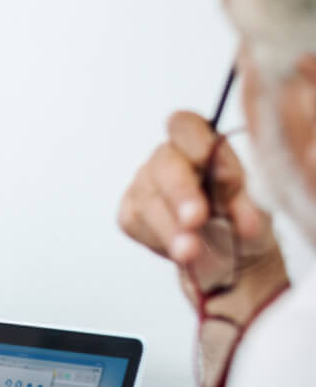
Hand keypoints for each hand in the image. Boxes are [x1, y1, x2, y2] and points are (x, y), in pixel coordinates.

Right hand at [118, 111, 280, 274]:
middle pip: (164, 165)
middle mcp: (168, 158)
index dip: (195, 142)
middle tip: (195, 219)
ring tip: (191, 252)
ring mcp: (144, 184)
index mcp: (200, 142)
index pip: (185, 126)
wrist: (233, 260)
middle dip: (180, 193)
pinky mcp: (130, 214)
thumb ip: (240, 188)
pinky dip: (159, 240)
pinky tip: (181, 252)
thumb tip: (226, 179)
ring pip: (147, 199)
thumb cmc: (245, 221)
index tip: (213, 166)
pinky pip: (135, 222)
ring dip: (170, 228)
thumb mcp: (257, 204)